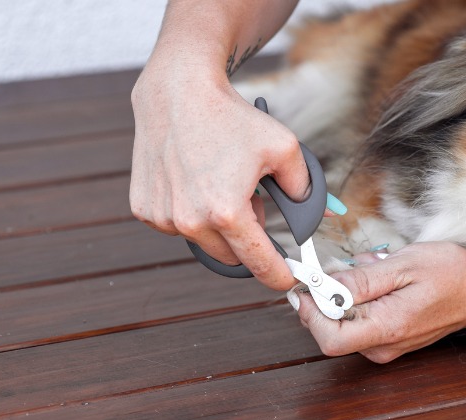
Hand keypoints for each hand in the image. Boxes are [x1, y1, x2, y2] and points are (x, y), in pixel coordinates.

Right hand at [130, 59, 309, 290]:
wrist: (177, 92)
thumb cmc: (231, 119)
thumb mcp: (283, 147)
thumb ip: (305, 187)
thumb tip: (321, 213)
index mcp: (227, 212)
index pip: (259, 263)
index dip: (277, 275)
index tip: (287, 281)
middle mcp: (190, 221)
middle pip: (232, 256)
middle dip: (248, 239)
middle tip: (254, 205)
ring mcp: (163, 217)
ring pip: (203, 241)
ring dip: (218, 226)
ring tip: (223, 186)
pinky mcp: (145, 208)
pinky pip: (177, 225)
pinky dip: (191, 213)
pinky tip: (194, 182)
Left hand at [294, 242, 465, 362]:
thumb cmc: (451, 273)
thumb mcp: (404, 265)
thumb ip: (361, 280)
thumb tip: (324, 287)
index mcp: (386, 328)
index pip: (327, 338)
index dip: (310, 312)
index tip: (309, 284)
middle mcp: (383, 345)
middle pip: (330, 330)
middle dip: (328, 295)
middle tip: (347, 266)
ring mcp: (386, 345)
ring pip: (344, 321)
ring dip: (348, 291)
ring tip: (376, 268)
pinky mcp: (389, 339)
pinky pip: (359, 319)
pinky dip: (361, 296)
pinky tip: (382, 278)